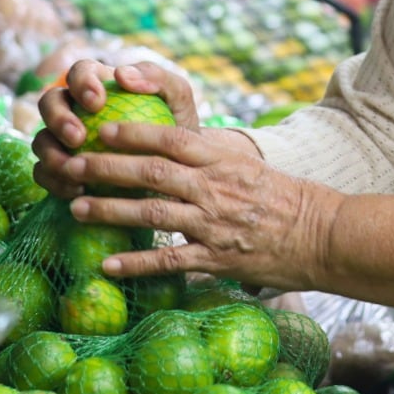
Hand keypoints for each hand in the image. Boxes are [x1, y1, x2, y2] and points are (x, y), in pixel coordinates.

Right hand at [32, 60, 200, 199]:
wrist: (176, 179)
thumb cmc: (178, 133)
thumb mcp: (178, 103)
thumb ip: (160, 79)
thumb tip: (121, 73)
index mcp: (100, 85)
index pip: (80, 72)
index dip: (81, 83)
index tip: (97, 102)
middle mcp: (76, 110)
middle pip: (50, 102)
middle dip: (57, 118)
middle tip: (77, 137)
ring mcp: (63, 142)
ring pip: (41, 140)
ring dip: (52, 154)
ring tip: (75, 170)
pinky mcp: (61, 172)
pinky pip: (43, 174)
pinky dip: (54, 182)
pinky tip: (78, 190)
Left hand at [59, 121, 344, 292]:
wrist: (322, 235)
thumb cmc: (283, 198)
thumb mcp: (247, 165)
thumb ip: (210, 155)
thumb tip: (168, 146)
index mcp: (223, 159)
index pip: (171, 138)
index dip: (133, 132)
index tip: (102, 129)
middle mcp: (214, 188)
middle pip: (151, 172)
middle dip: (106, 167)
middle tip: (72, 164)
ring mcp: (214, 224)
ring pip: (152, 212)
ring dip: (110, 210)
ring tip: (77, 207)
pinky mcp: (217, 258)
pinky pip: (169, 260)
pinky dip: (136, 263)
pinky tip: (107, 264)